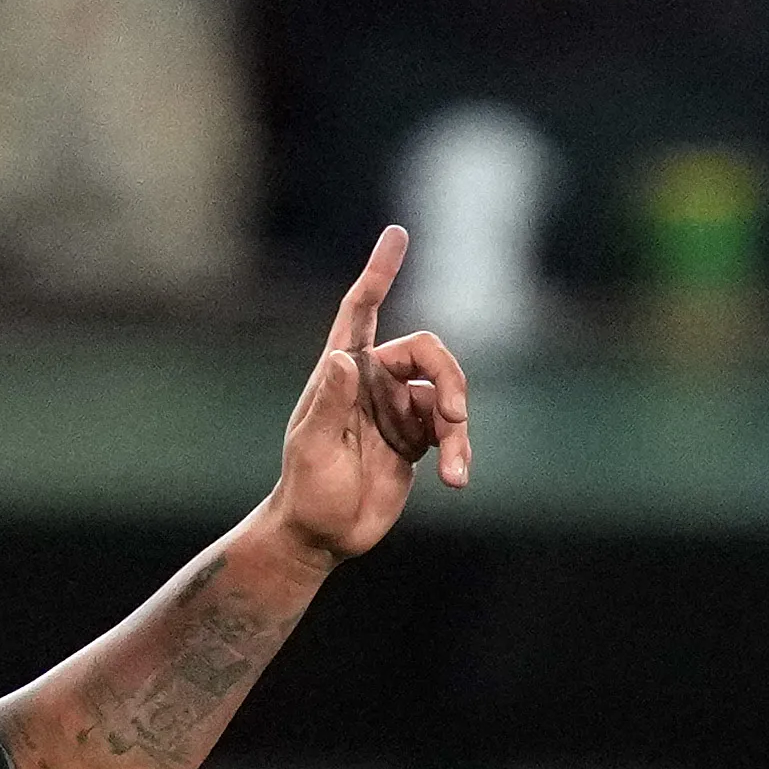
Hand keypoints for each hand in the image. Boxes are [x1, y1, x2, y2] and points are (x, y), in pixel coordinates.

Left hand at [265, 228, 470, 564]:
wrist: (323, 534)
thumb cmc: (307, 489)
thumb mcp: (312, 446)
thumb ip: (329, 402)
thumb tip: (343, 358)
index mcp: (343, 372)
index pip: (361, 310)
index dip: (379, 272)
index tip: (397, 234)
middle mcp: (373, 382)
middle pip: (427, 352)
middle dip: (449, 380)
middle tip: (456, 416)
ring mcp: (398, 409)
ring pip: (447, 394)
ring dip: (458, 429)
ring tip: (456, 469)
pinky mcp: (417, 439)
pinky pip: (452, 430)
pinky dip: (461, 452)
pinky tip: (458, 480)